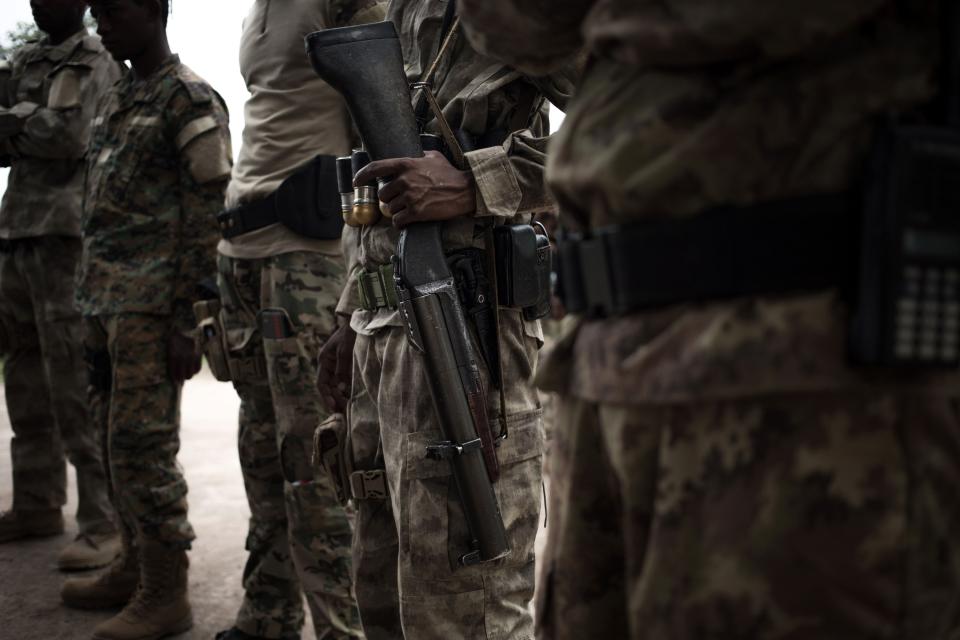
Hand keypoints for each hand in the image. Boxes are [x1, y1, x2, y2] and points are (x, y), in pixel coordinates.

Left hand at [167, 332, 200, 384]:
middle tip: (180, 378)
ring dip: (188, 375)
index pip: (174, 372)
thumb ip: (170, 356)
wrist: (185, 324)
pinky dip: (195, 370)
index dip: (174, 378)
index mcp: (173, 355)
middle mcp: (183, 357)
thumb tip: (171, 369)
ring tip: (186, 374)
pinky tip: (192, 369)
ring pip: (191, 373)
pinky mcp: (198, 354)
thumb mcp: (168, 345)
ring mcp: (192, 356)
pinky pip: (198, 368)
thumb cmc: (173, 335)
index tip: (174, 381)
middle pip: (184, 375)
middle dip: (182, 378)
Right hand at [316, 323, 357, 413]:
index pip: (321, 383)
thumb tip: (342, 388)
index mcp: (324, 360)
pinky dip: (347, 391)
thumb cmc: (350, 334)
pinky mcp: (346, 366)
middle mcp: (329, 365)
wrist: (360, 322)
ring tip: (348, 409)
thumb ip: (343, 369)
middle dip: (334, 399)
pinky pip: (344, 382)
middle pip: (329, 387)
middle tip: (343, 411)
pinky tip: (352, 399)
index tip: (333, 407)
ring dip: (341, 397)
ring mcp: (337, 366)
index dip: (326, 396)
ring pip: (336, 386)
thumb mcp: (345, 351)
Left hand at [353, 150, 475, 228]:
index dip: (362, 175)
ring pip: (390, 209)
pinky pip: (398, 221)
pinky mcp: (416, 213)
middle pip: (383, 194)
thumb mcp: (433, 157)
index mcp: (406, 165)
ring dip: (397, 211)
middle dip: (390, 198)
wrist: (465, 191)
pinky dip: (400, 223)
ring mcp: (410, 197)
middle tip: (401, 200)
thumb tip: (414, 154)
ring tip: (410, 209)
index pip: (376, 168)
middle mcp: (405, 180)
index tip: (356, 182)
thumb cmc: (450, 174)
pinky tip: (407, 220)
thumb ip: (419, 155)